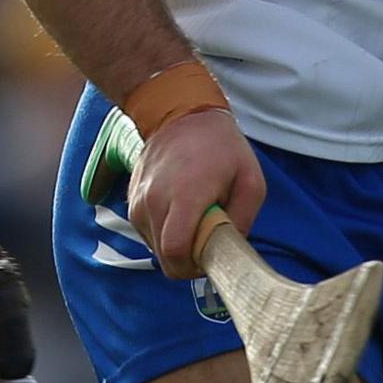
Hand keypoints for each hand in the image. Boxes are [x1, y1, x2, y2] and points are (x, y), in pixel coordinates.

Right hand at [130, 108, 268, 279]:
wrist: (181, 114)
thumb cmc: (221, 146)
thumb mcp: (251, 180)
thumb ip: (243, 220)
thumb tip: (229, 248)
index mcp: (185, 196)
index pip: (176, 253)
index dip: (193, 268)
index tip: (210, 259)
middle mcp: (154, 201)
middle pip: (165, 257)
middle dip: (187, 261)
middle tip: (207, 243)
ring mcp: (138, 201)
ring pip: (155, 247)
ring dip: (175, 246)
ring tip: (195, 222)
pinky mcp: (132, 200)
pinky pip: (147, 232)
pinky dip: (164, 232)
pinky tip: (180, 213)